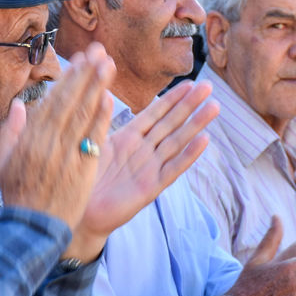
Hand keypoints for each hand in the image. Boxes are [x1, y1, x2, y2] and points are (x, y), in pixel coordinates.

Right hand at [0, 44, 114, 255]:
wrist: (33, 229)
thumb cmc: (18, 196)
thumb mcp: (4, 162)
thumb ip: (11, 131)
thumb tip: (20, 104)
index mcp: (30, 139)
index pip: (53, 101)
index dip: (69, 78)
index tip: (81, 58)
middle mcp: (48, 143)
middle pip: (70, 102)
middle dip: (85, 74)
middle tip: (99, 50)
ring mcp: (66, 155)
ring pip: (83, 116)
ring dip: (96, 88)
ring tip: (109, 65)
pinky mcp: (83, 170)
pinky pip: (93, 140)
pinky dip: (101, 119)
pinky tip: (110, 98)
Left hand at [74, 80, 218, 257]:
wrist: (82, 214)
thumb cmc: (85, 179)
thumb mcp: (92, 144)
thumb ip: (101, 120)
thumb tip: (103, 91)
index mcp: (129, 138)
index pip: (154, 113)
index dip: (172, 98)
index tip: (190, 82)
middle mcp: (143, 150)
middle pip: (171, 123)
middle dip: (190, 105)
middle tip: (209, 86)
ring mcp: (150, 168)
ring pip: (177, 141)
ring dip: (196, 124)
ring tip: (214, 107)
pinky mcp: (151, 187)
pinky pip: (173, 169)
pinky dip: (189, 155)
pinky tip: (204, 140)